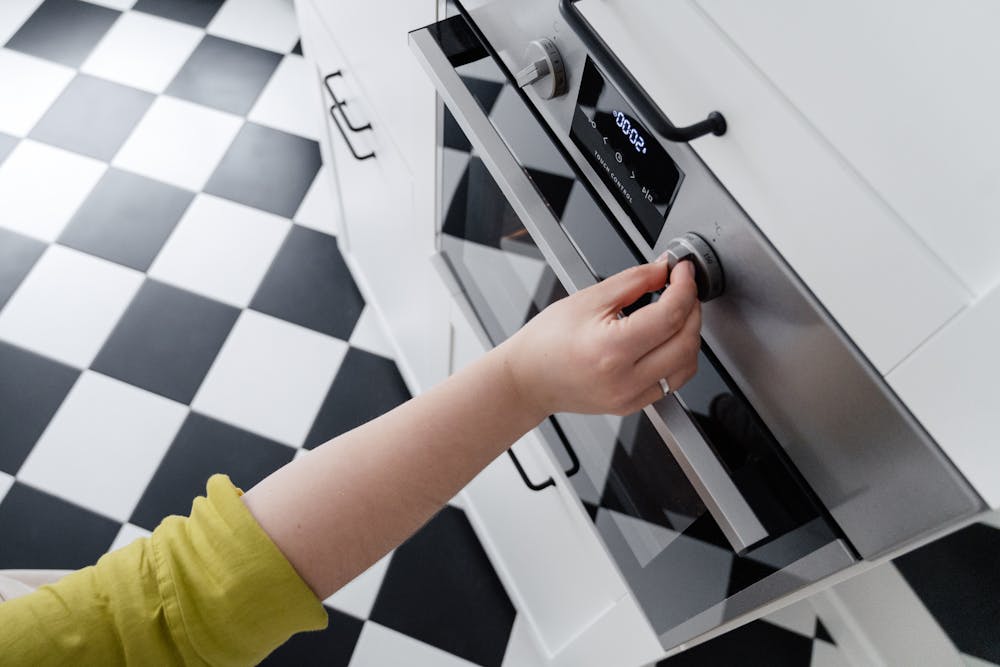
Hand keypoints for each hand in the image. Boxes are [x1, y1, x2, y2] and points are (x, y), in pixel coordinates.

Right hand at [501, 260, 700, 416]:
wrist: (528, 378)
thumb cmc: (547, 341)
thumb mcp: (589, 298)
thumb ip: (634, 281)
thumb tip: (664, 270)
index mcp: (611, 349)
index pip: (670, 314)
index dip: (685, 287)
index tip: (683, 272)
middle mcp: (625, 379)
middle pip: (686, 341)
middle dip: (692, 309)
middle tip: (682, 289)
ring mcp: (631, 397)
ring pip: (686, 365)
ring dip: (689, 335)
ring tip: (674, 314)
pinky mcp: (633, 405)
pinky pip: (672, 381)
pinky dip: (677, 357)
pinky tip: (664, 340)